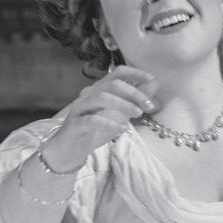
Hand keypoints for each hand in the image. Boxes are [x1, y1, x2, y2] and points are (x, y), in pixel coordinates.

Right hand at [42, 65, 159, 171]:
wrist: (69, 150)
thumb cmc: (94, 130)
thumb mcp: (119, 114)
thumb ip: (133, 99)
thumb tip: (153, 84)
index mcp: (99, 90)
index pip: (116, 73)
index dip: (134, 73)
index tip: (150, 78)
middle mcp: (88, 95)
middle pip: (112, 84)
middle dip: (134, 93)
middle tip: (149, 106)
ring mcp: (80, 109)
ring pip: (102, 98)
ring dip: (124, 104)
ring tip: (138, 114)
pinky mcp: (75, 124)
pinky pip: (92, 120)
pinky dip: (110, 123)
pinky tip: (123, 129)